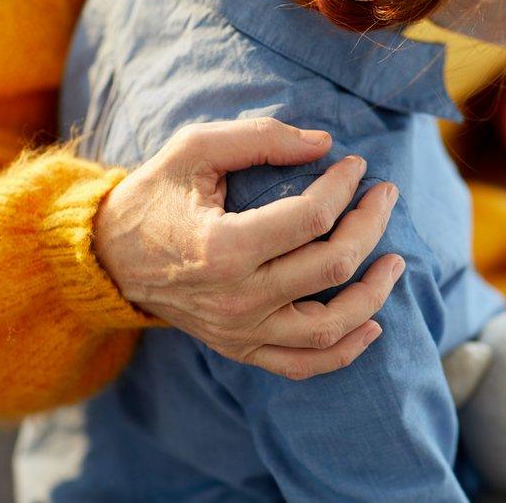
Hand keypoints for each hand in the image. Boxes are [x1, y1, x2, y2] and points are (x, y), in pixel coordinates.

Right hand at [93, 118, 403, 379]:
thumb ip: (260, 139)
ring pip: (330, 325)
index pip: (312, 217)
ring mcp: (240, 331)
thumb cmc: (155, 197)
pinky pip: (304, 364)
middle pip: (332, 266)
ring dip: (374, 293)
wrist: (109, 258)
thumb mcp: (195, 149)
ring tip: (396, 261)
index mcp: (223, 246)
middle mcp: (236, 298)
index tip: (356, 165)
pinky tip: (373, 325)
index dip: (345, 186)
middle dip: (370, 225)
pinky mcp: (242, 349)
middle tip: (385, 195)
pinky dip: (345, 351)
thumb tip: (325, 144)